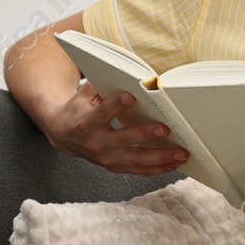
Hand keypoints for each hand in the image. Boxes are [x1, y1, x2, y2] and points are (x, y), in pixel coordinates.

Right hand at [39, 81, 190, 175]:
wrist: (63, 135)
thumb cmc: (79, 110)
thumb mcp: (85, 95)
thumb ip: (104, 85)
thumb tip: (129, 74)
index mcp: (86, 122)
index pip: (102, 113)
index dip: (115, 105)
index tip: (130, 96)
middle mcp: (96, 143)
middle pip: (123, 140)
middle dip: (145, 135)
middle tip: (165, 128)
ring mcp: (106, 158)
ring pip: (136, 160)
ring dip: (160, 157)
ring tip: (181, 153)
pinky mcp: (115, 167)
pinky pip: (139, 170)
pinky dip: (158, 169)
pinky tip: (175, 164)